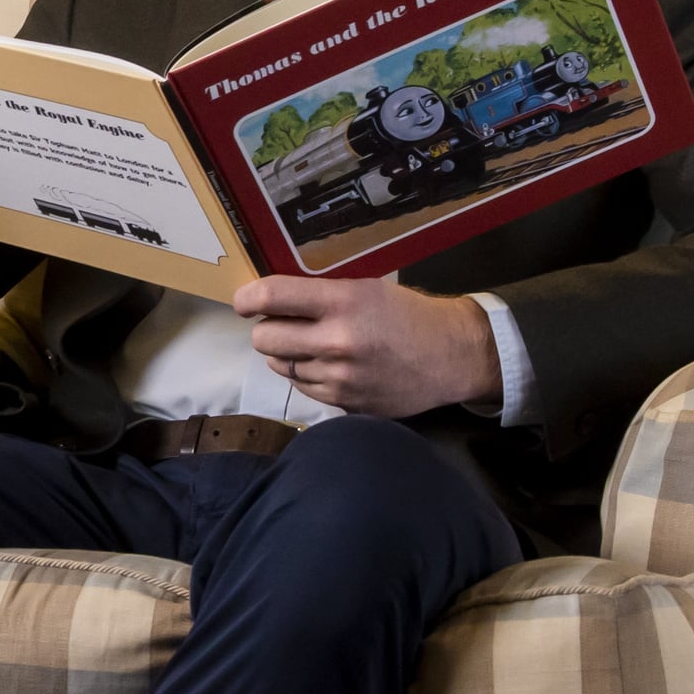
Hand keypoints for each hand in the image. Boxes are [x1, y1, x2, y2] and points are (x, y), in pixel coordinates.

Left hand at [234, 275, 501, 418]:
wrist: (450, 357)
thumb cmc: (407, 314)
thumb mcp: (367, 289)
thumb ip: (322, 295)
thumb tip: (271, 300)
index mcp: (344, 302)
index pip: (272, 296)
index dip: (247, 298)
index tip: (243, 301)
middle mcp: (336, 341)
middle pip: (264, 339)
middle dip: (267, 329)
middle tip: (282, 323)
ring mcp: (339, 378)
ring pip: (281, 366)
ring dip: (288, 354)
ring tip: (314, 344)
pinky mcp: (344, 404)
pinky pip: (304, 388)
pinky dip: (309, 376)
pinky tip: (331, 366)